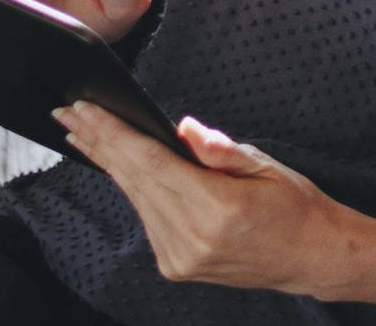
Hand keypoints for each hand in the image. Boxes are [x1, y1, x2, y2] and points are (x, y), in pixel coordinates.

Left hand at [54, 101, 345, 294]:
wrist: (309, 256)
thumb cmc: (293, 204)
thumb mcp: (264, 165)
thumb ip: (219, 149)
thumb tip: (181, 129)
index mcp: (216, 209)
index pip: (150, 163)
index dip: (114, 133)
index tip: (85, 109)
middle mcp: (191, 239)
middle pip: (133, 179)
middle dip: (98, 142)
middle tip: (67, 111)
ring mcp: (180, 257)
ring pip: (135, 197)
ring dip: (109, 162)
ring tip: (83, 132)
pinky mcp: (176, 265)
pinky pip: (147, 216)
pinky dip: (131, 186)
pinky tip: (117, 163)